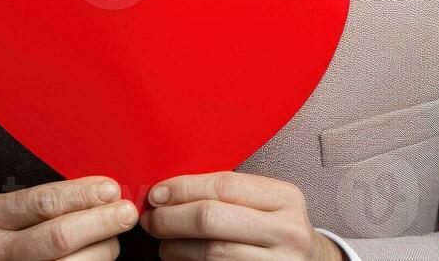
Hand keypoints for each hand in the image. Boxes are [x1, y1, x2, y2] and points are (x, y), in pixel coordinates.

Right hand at [0, 175, 137, 260]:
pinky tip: (98, 257)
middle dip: (100, 223)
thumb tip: (102, 192)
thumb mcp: (5, 213)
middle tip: (126, 214)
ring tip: (112, 239)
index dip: (82, 195)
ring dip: (101, 250)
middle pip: (58, 237)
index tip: (111, 190)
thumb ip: (43, 203)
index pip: (43, 203)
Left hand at [140, 172, 342, 260]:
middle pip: (212, 219)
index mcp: (285, 198)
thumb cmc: (278, 230)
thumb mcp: (267, 204)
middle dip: (171, 219)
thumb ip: (228, 194)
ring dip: (176, 248)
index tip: (157, 193)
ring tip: (163, 244)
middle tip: (152, 220)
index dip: (183, 188)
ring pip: (211, 253)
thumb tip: (168, 191)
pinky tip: (181, 260)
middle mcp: (287, 231)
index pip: (224, 185)